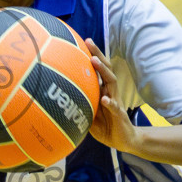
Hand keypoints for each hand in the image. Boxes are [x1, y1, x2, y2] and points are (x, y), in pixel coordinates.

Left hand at [83, 39, 138, 154]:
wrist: (124, 140)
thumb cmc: (105, 126)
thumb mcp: (89, 114)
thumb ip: (79, 105)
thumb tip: (57, 100)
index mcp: (103, 90)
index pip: (98, 69)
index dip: (92, 55)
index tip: (82, 41)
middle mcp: (110, 92)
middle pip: (106, 69)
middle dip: (98, 54)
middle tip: (88, 41)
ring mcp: (116, 102)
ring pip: (111, 82)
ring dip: (103, 71)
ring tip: (94, 61)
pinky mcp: (120, 115)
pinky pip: (115, 107)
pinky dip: (110, 103)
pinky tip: (105, 100)